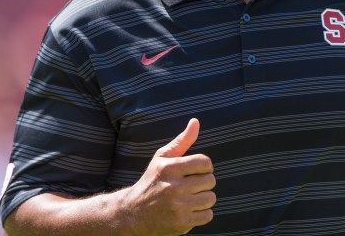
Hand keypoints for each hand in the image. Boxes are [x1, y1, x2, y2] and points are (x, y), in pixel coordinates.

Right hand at [122, 118, 215, 235]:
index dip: (203, 166)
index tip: (195, 171)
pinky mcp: (181, 223)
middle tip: (190, 185)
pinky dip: (202, 213)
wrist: (133, 213)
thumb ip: (182, 140)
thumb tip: (195, 121)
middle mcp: (173, 187)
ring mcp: (177, 207)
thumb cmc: (152, 181)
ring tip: (190, 198)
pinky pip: (208, 215)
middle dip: (203, 182)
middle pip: (210, 180)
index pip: (205, 162)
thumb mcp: (162, 158)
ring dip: (204, 198)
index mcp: (169, 168)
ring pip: (211, 198)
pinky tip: (189, 210)